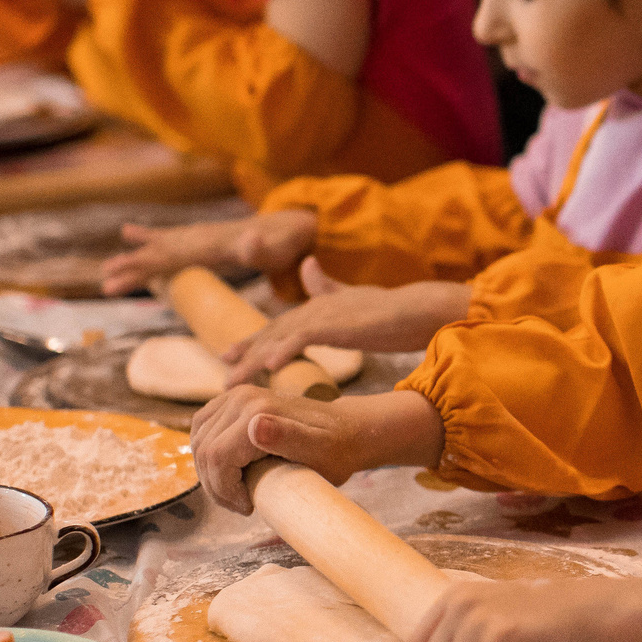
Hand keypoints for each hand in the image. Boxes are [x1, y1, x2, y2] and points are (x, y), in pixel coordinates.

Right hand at [99, 209, 319, 295]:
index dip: (143, 269)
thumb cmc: (285, 243)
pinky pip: (172, 236)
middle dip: (132, 267)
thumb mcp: (276, 249)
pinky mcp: (206, 235)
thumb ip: (260, 248)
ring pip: (161, 245)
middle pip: (160, 253)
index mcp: (211, 244)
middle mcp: (202, 236)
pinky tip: (128, 231)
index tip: (118, 279)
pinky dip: (150, 235)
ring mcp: (202, 233)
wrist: (292, 225)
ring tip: (107, 266)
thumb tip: (247, 242)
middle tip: (105, 282)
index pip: (169, 258)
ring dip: (136, 256)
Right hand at [187, 386, 441, 510]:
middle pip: (204, 451)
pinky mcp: (232, 400)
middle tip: (243, 504)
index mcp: (257, 410)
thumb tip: (256, 426)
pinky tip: (230, 472)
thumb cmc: (335, 450)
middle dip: (217, 486)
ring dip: (211, 474)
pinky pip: (202, 430)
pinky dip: (208, 456)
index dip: (224, 490)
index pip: (216, 457)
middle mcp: (242, 397)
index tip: (248, 507)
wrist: (346, 430)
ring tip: (238, 492)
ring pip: (199, 442)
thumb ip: (289, 438)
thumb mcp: (318, 452)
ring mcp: (235, 396)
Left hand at [225, 271, 468, 378]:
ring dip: (254, 359)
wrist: (418, 310)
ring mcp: (324, 314)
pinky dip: (285, 350)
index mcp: (318, 306)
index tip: (233, 354)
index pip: (280, 325)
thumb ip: (327, 285)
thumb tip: (308, 264)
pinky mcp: (336, 324)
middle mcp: (315, 308)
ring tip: (234, 378)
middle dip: (246, 350)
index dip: (255, 339)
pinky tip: (270, 365)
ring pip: (279, 337)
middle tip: (224, 369)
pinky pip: (303, 338)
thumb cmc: (392, 310)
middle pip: (272, 331)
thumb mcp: (352, 297)